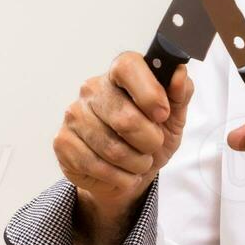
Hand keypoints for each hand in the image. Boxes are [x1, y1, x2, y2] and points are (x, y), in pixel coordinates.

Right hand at [55, 52, 193, 221]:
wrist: (127, 174)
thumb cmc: (149, 138)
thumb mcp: (173, 118)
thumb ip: (181, 94)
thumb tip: (180, 74)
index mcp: (120, 73)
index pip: (128, 66)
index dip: (149, 93)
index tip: (163, 115)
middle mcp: (93, 88)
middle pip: (124, 118)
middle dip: (149, 141)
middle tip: (153, 146)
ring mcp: (74, 114)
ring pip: (112, 148)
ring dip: (136, 163)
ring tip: (139, 163)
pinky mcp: (63, 141)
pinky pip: (96, 166)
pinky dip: (120, 177)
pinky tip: (123, 174)